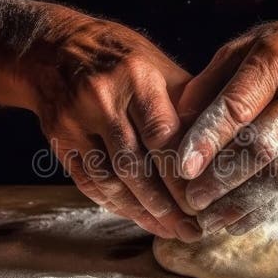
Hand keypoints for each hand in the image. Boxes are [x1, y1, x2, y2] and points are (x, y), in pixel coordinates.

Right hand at [22, 6, 200, 240]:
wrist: (53, 47)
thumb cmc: (122, 58)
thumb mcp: (158, 66)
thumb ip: (188, 105)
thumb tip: (223, 147)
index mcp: (136, 78)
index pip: (163, 137)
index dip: (182, 176)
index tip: (204, 203)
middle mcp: (102, 99)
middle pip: (136, 166)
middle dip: (166, 205)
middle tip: (191, 230)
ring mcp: (74, 121)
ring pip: (110, 180)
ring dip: (141, 212)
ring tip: (168, 230)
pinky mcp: (58, 139)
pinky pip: (88, 182)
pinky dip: (114, 204)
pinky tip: (136, 216)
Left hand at [176, 18, 277, 234]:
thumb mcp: (240, 51)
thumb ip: (206, 87)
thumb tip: (174, 129)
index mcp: (276, 61)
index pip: (237, 107)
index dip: (208, 140)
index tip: (182, 168)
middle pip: (260, 147)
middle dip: (221, 180)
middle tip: (190, 201)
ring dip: (239, 204)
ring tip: (207, 221)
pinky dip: (261, 209)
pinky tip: (234, 222)